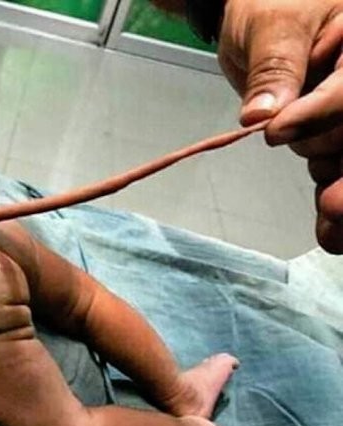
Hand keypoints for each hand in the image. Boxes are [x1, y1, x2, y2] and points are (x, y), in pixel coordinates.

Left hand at [217, 0, 342, 252]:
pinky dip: (332, 203)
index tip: (277, 131)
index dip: (322, 112)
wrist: (259, 19)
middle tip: (332, 204)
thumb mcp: (271, 23)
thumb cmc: (268, 4)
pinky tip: (329, 234)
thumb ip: (274, 65)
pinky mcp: (333, 135)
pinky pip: (336, 171)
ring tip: (332, 229)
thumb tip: (263, 114)